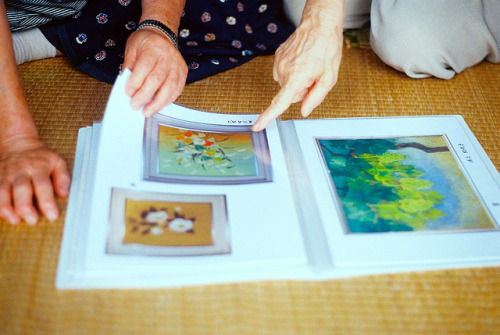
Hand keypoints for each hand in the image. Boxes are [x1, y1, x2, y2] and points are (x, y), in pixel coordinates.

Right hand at [0, 137, 69, 224]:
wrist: (17, 142)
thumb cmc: (40, 156)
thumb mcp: (57, 161)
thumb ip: (62, 178)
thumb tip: (64, 194)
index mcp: (38, 168)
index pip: (43, 186)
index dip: (47, 202)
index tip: (52, 216)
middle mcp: (20, 172)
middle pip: (21, 190)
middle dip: (25, 207)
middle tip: (33, 220)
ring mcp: (5, 175)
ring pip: (2, 192)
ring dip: (6, 208)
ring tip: (14, 220)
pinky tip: (1, 214)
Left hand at [123, 28, 187, 117]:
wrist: (163, 36)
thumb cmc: (146, 42)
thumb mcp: (132, 48)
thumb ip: (129, 65)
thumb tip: (126, 84)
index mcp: (154, 47)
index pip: (145, 67)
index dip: (136, 82)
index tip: (128, 93)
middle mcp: (169, 57)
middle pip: (157, 80)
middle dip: (144, 95)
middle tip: (134, 105)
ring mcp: (177, 66)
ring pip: (169, 88)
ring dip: (157, 103)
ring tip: (147, 111)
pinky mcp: (183, 74)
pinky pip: (176, 91)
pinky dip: (166, 101)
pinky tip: (158, 106)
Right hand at [252, 5, 342, 131]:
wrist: (319, 24)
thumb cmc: (326, 48)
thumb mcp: (329, 78)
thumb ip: (316, 98)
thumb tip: (304, 111)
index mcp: (296, 78)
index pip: (279, 103)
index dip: (267, 117)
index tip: (257, 126)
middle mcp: (284, 71)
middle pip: (290, 95)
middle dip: (302, 89)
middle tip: (313, 76)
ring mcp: (279, 63)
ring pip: (287, 84)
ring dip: (297, 79)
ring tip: (308, 66)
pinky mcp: (277, 57)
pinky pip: (284, 73)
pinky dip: (293, 70)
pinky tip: (301, 61)